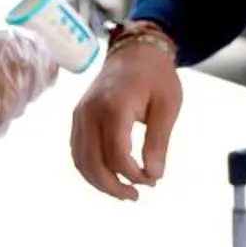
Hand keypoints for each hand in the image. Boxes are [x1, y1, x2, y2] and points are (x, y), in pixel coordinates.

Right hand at [0, 27, 57, 137]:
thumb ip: (10, 45)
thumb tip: (22, 49)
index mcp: (28, 52)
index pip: (49, 66)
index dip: (40, 69)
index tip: (32, 71)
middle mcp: (28, 78)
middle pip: (35, 89)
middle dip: (21, 87)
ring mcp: (15, 105)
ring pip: (17, 108)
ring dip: (4, 103)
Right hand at [70, 39, 181, 200]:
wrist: (135, 51)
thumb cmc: (156, 77)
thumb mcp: (168, 106)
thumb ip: (158, 141)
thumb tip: (154, 175)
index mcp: (114, 106)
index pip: (117, 154)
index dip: (133, 175)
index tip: (153, 180)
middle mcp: (90, 111)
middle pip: (93, 162)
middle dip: (114, 186)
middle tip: (136, 195)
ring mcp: (80, 114)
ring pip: (81, 160)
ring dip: (99, 182)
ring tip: (124, 191)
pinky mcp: (78, 117)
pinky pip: (78, 150)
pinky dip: (90, 168)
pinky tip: (109, 176)